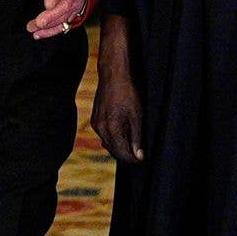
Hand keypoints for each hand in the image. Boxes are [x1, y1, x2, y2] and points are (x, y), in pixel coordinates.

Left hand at [23, 0, 87, 38]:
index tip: (47, 4)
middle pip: (65, 6)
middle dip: (52, 16)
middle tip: (39, 22)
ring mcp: (74, 5)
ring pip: (64, 18)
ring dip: (49, 25)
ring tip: (34, 28)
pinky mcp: (72, 14)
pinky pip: (63, 25)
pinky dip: (51, 32)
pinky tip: (39, 34)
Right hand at [91, 14, 144, 162]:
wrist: (112, 76)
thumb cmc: (127, 93)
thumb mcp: (136, 115)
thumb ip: (136, 137)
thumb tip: (138, 155)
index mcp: (111, 128)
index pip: (122, 153)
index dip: (133, 159)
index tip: (142, 159)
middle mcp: (100, 128)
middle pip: (113, 151)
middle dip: (126, 155)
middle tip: (139, 155)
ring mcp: (95, 124)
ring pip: (107, 144)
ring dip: (119, 147)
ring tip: (133, 144)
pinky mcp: (94, 120)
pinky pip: (103, 135)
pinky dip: (113, 138)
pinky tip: (123, 134)